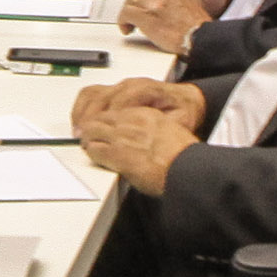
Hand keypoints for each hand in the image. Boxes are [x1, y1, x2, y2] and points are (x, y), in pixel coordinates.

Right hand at [72, 77, 204, 131]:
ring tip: (78, 130)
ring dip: (82, 111)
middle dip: (89, 117)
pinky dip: (82, 106)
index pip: (120, 99)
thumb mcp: (181, 121)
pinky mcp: (115, 89)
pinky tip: (80, 120)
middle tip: (82, 136)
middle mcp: (132, 85)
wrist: (188, 100)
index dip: (106, 116)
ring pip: (93, 93)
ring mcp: (122, 85)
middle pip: (101, 96)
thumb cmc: (184, 111)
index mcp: (148, 90)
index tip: (96, 131)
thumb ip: (163, 127)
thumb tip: (145, 134)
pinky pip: (91, 93)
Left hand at [75, 101, 194, 196]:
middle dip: (91, 126)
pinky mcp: (117, 153)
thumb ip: (151, 129)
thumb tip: (143, 139)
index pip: (115, 109)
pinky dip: (91, 151)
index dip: (105, 119)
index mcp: (145, 113)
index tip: (102, 126)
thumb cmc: (183, 155)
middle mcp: (132, 121)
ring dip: (88, 138)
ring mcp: (122, 137)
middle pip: (99, 117)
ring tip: (87, 145)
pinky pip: (94, 148)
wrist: (188, 167)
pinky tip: (94, 155)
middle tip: (87, 135)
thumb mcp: (169, 131)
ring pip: (91, 131)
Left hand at [119, 0, 213, 51]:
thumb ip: (173, 0)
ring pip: (129, 3)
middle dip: (131, 3)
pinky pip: (126, 14)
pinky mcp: (147, 16)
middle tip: (131, 14)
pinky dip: (123, 21)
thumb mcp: (189, 6)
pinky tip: (127, 29)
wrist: (199, 38)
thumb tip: (157, 5)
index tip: (139, 5)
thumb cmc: (196, 29)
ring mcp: (154, 4)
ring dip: (126, 14)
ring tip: (129, 24)